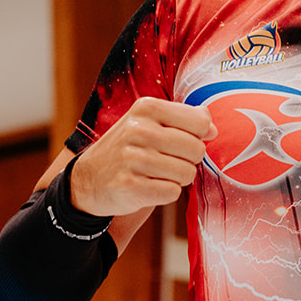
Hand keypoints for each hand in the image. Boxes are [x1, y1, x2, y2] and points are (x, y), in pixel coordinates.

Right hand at [70, 97, 215, 216]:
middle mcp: (138, 129)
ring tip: (156, 173)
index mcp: (147, 108)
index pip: (201, 122)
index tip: (183, 140)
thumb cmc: (129, 148)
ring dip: (177, 178)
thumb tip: (213, 129)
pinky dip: (165, 193)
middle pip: (197, 150)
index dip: (199, 136)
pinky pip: (172, 192)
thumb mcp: (150, 122)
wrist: (87, 179)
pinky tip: (148, 186)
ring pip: (187, 173)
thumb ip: (185, 119)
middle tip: (167, 160)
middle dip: (188, 160)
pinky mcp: (129, 186)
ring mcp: (132, 158)